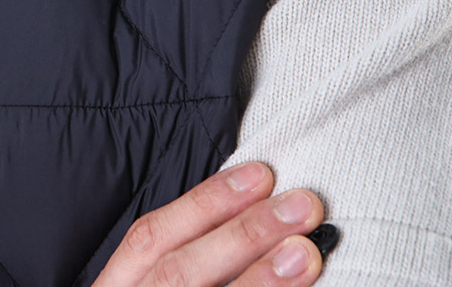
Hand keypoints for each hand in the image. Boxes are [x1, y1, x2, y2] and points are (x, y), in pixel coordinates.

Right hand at [92, 162, 324, 285]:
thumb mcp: (146, 282)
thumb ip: (186, 254)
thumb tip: (253, 209)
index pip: (150, 237)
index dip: (204, 204)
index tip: (260, 176)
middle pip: (178, 271)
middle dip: (241, 236)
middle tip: (301, 206)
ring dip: (259, 278)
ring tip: (306, 251)